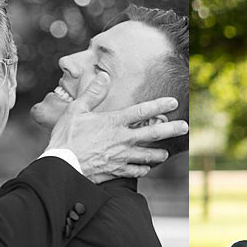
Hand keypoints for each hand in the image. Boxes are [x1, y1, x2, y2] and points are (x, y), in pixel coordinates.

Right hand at [46, 72, 187, 182]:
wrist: (61, 165)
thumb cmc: (66, 137)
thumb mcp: (76, 110)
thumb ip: (92, 93)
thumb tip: (104, 76)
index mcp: (114, 122)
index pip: (142, 110)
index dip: (160, 105)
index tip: (173, 102)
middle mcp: (122, 139)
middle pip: (153, 133)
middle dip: (171, 129)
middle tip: (185, 128)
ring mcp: (121, 156)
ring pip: (147, 155)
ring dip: (158, 153)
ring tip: (165, 153)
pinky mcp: (116, 170)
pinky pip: (135, 170)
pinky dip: (142, 169)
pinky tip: (146, 167)